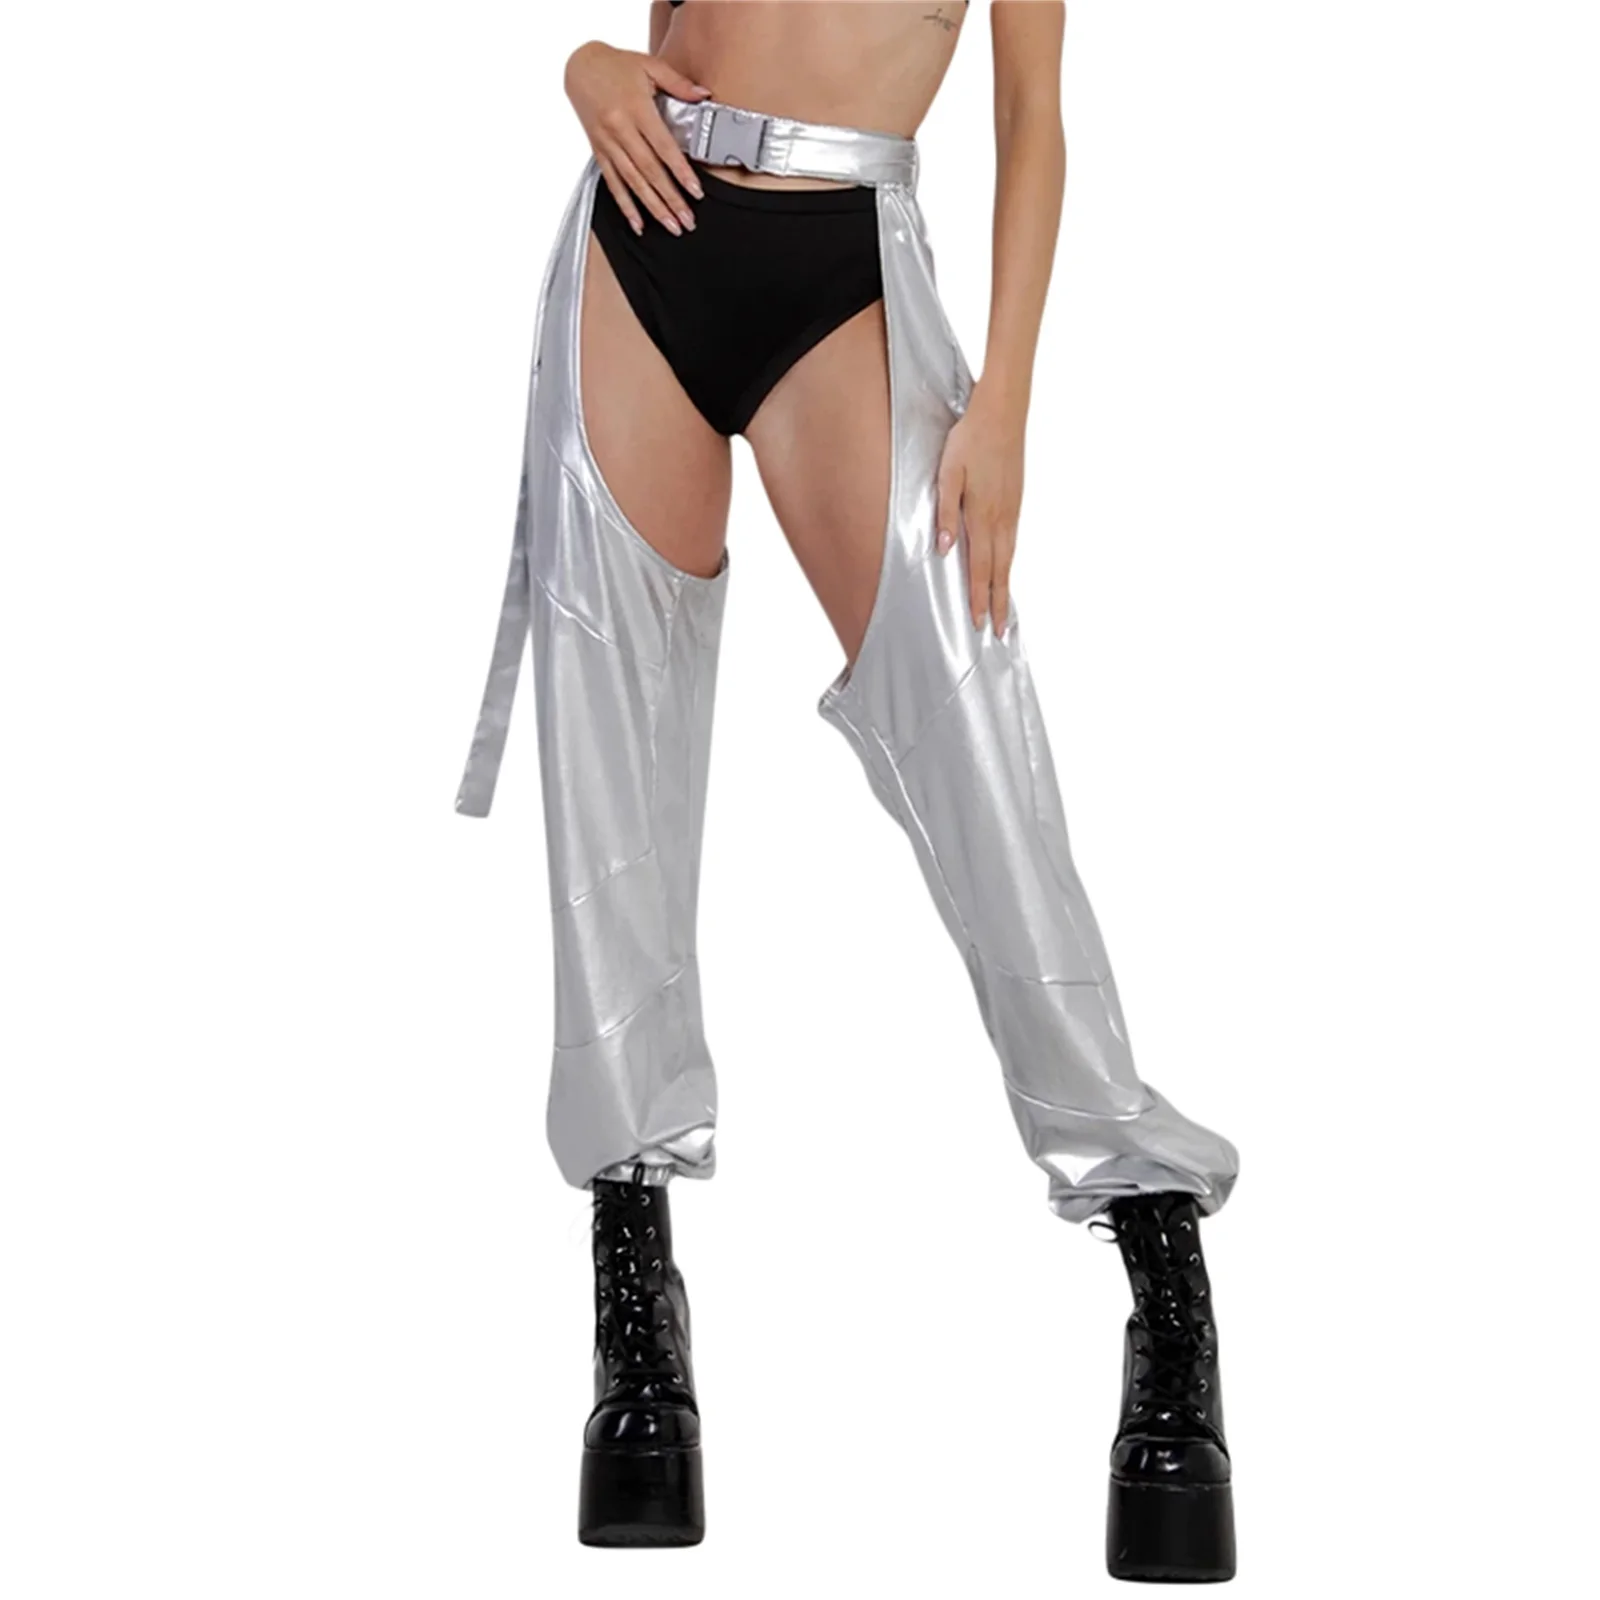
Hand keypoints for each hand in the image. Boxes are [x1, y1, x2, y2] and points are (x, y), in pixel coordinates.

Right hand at [564, 42, 710, 235]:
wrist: (580, 66)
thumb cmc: (617, 66)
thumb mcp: (650, 65)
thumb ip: (678, 83)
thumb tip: (704, 96)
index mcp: (636, 109)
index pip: (663, 147)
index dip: (680, 172)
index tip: (695, 192)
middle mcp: (620, 129)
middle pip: (649, 171)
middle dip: (670, 199)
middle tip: (687, 220)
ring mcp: (607, 143)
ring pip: (632, 182)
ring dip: (652, 207)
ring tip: (670, 226)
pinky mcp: (599, 151)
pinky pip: (612, 183)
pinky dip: (625, 206)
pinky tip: (638, 224)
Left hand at [935, 380, 1026, 635]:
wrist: (1003, 412)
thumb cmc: (969, 439)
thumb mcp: (948, 472)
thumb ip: (946, 512)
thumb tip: (946, 549)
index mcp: (982, 514)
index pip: (980, 567)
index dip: (979, 597)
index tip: (980, 623)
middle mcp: (1002, 518)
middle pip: (1000, 571)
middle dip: (1000, 603)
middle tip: (1002, 633)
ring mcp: (1013, 510)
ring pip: (1010, 558)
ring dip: (1006, 587)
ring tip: (1008, 612)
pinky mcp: (1016, 501)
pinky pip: (1013, 542)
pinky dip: (1011, 564)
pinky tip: (1007, 570)